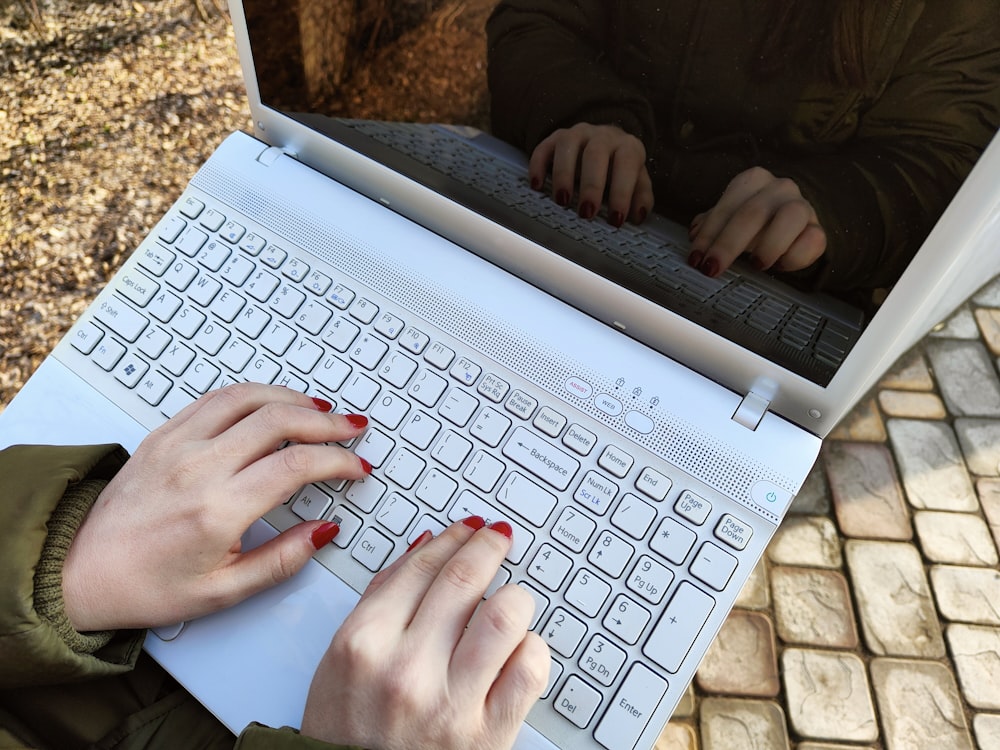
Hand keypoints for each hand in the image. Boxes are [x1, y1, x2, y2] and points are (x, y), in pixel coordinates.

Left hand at [62, 383, 370, 630]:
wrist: (78, 571)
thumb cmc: (146, 586)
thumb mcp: (223, 592)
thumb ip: (282, 560)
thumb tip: (324, 531)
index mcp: (217, 510)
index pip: (295, 466)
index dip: (337, 461)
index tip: (356, 467)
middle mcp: (198, 468)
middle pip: (279, 420)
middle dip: (327, 421)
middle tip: (353, 429)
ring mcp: (177, 445)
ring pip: (248, 397)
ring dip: (293, 398)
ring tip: (320, 410)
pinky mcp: (162, 435)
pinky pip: (216, 398)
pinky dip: (254, 394)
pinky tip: (272, 403)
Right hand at [301, 516, 549, 749]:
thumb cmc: (347, 734)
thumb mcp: (338, 662)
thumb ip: (381, 598)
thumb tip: (426, 547)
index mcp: (363, 644)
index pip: (422, 566)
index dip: (452, 538)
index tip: (467, 529)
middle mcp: (406, 670)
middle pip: (465, 578)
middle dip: (488, 547)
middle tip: (497, 539)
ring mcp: (451, 703)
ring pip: (505, 615)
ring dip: (513, 597)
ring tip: (509, 600)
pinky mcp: (489, 734)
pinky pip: (529, 667)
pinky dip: (531, 648)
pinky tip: (517, 648)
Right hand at [529, 123, 653, 226]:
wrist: (605, 142)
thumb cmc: (620, 169)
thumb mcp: (637, 181)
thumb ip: (640, 197)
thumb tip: (637, 216)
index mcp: (627, 147)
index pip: (627, 164)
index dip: (622, 192)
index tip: (615, 219)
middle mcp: (602, 136)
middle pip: (595, 154)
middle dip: (591, 186)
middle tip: (586, 213)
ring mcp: (577, 134)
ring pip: (568, 146)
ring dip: (563, 175)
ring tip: (562, 201)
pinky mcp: (555, 138)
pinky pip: (544, 147)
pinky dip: (538, 166)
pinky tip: (536, 185)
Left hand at [688, 167, 826, 277]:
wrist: (791, 224)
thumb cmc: (754, 222)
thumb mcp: (729, 219)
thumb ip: (710, 226)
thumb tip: (695, 234)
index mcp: (753, 181)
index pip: (727, 207)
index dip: (708, 235)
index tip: (696, 259)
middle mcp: (780, 188)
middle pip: (753, 213)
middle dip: (728, 245)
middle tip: (712, 269)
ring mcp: (802, 207)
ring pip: (790, 218)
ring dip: (769, 245)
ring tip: (755, 266)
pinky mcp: (818, 229)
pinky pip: (813, 240)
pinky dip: (795, 257)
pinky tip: (779, 266)